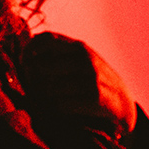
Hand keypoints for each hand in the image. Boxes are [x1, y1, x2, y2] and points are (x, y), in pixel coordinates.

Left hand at [20, 33, 136, 133]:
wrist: (123, 104)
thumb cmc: (94, 81)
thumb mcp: (82, 60)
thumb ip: (60, 51)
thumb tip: (29, 47)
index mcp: (80, 48)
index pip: (46, 39)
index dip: (29, 49)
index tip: (25, 62)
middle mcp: (86, 60)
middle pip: (40, 66)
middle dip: (33, 80)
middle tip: (38, 88)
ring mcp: (91, 79)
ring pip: (47, 88)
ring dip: (45, 98)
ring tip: (53, 100)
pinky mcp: (95, 99)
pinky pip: (59, 104)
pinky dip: (57, 109)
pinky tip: (64, 108)